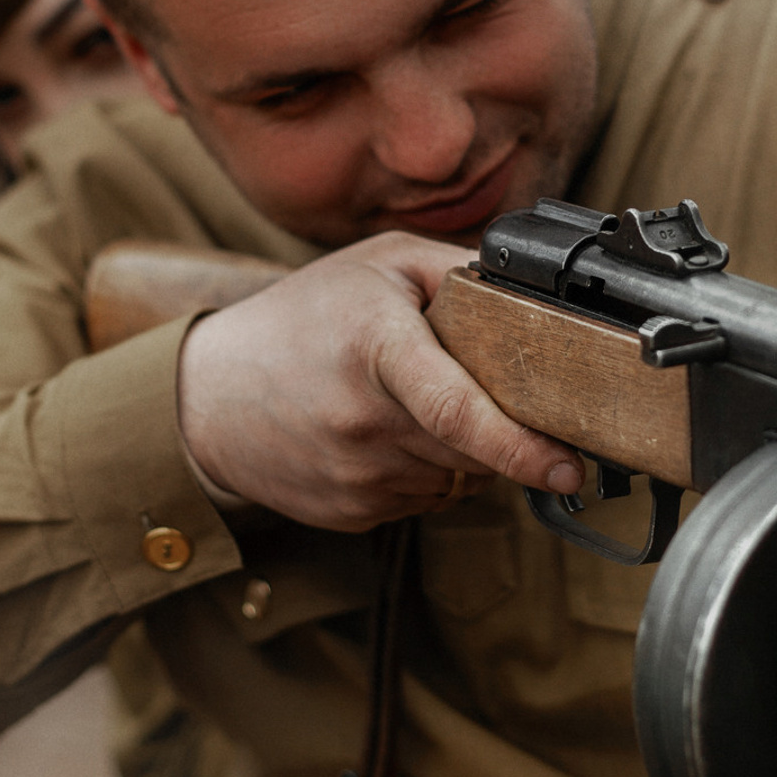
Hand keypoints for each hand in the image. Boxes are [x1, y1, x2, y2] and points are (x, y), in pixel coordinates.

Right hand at [177, 232, 584, 532]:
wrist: (206, 395)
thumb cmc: (301, 317)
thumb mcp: (381, 263)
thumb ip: (459, 268)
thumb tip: (535, 288)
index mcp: (375, 349)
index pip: (458, 409)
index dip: (522, 445)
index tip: (569, 463)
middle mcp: (362, 421)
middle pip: (474, 448)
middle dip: (503, 429)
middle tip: (490, 392)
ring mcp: (354, 476)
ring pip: (457, 479)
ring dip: (463, 451)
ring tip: (417, 404)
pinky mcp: (349, 513)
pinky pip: (424, 500)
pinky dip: (429, 472)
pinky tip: (392, 436)